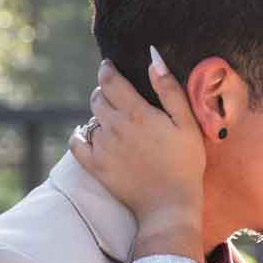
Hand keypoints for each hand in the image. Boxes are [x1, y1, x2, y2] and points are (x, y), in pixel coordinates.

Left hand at [67, 50, 205, 226]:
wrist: (169, 204)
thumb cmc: (184, 162)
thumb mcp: (185, 122)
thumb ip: (169, 88)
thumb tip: (153, 57)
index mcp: (136, 112)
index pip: (109, 80)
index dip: (107, 69)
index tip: (109, 66)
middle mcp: (114, 127)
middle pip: (97, 98)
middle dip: (104, 91)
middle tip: (116, 95)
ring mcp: (102, 147)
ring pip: (90, 119)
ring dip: (98, 115)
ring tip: (113, 119)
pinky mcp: (95, 166)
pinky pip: (76, 143)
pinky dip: (80, 135)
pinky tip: (88, 134)